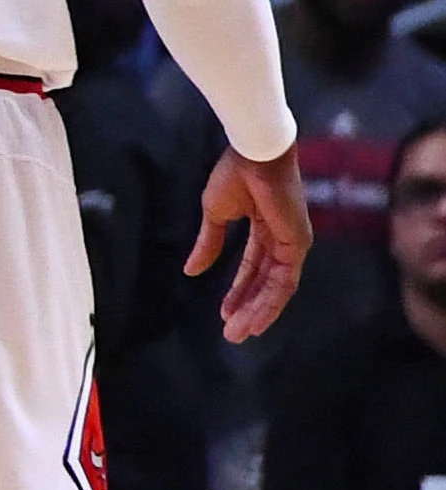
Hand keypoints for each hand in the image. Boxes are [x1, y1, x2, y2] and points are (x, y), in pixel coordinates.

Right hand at [187, 145, 308, 339]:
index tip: (223, 312)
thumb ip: (209, 243)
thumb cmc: (234, 175)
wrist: (252, 155)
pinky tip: (253, 317)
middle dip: (248, 308)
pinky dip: (269, 302)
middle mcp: (283, 239)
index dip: (238, 290)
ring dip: (258, 312)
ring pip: (276, 288)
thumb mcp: (215, 214)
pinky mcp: (297, 245)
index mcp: (265, 229)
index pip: (253, 267)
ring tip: (238, 333)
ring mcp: (293, 243)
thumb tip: (191, 271)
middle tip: (231, 333)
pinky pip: (284, 281)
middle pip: (266, 282)